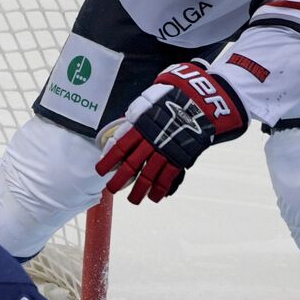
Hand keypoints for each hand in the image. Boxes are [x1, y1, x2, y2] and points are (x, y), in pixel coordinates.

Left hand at [94, 61, 247, 203]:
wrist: (199, 100)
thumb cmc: (171, 99)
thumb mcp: (147, 103)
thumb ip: (134, 119)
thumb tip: (121, 131)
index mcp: (139, 126)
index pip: (119, 147)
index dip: (109, 160)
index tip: (100, 171)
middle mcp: (150, 141)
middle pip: (130, 165)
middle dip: (119, 180)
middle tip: (112, 189)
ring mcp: (166, 150)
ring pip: (148, 175)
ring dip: (139, 190)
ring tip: (133, 200)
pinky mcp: (181, 157)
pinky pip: (168, 177)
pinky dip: (161, 189)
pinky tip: (155, 198)